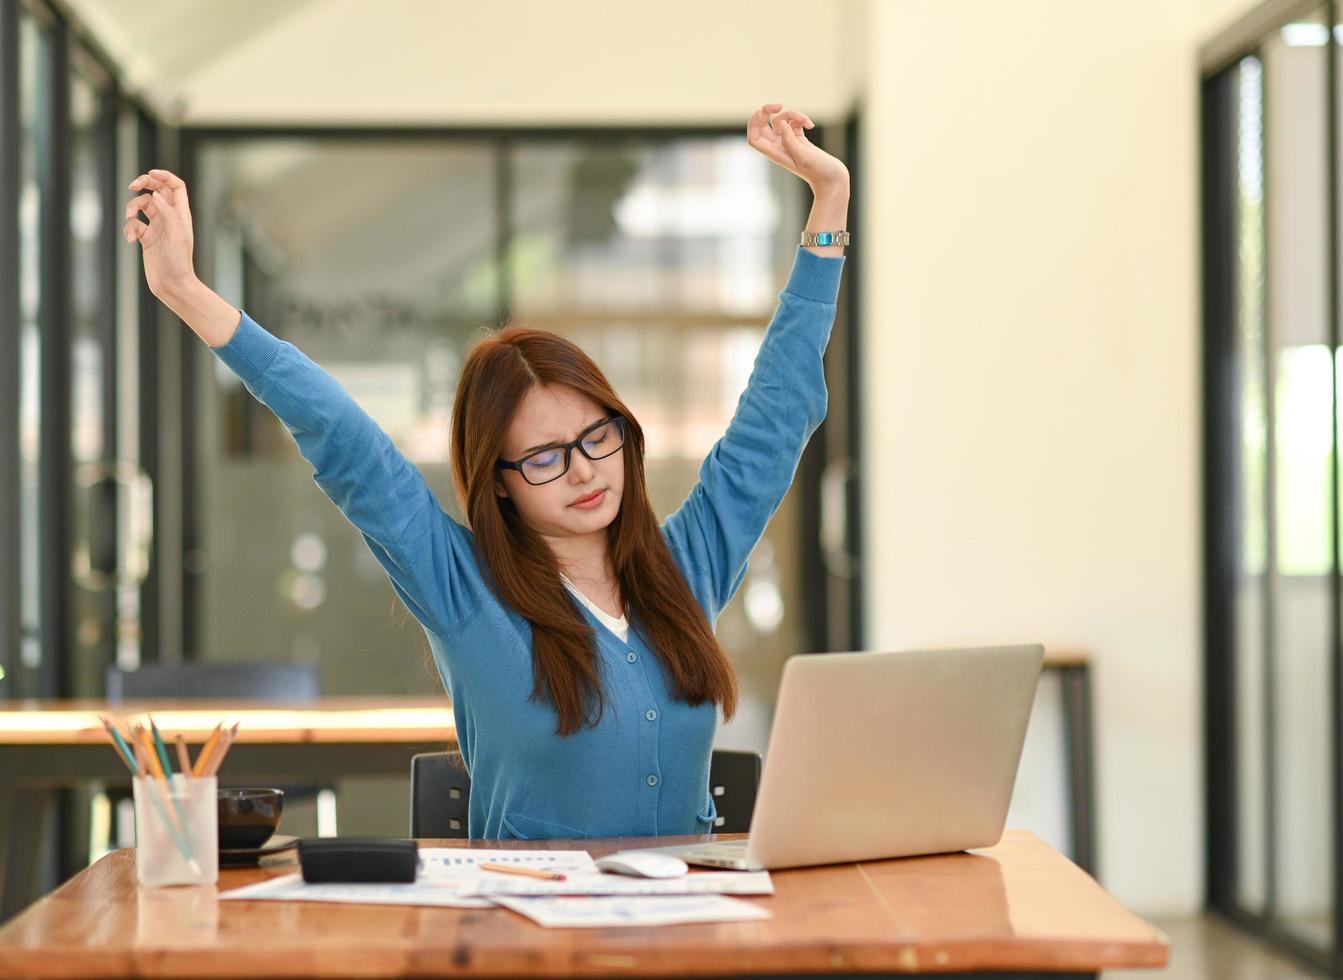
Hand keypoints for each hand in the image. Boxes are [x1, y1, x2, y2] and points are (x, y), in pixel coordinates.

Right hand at [123, 169, 197, 300]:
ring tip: (130, 217)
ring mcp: (157, 227)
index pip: (175, 187)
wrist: (172, 285)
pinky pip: (133, 225)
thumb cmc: (179, 262)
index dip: (164, 176)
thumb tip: (156, 193)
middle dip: (143, 184)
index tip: (150, 173)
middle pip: (157, 190)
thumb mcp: (176, 234)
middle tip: (132, 185)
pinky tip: (130, 240)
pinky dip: (128, 228)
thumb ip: (167, 212)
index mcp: (181, 214)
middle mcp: (169, 218)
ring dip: (132, 207)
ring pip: (141, 205)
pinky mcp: (146, 238)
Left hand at [746, 102, 848, 192]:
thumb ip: (790, 140)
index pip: (754, 138)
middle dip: (767, 112)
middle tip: (779, 105)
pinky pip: (793, 123)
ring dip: (792, 115)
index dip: (753, 124)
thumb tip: (780, 124)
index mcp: (775, 153)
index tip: (761, 112)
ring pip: (781, 121)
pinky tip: (810, 126)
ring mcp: (789, 143)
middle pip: (762, 126)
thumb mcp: (804, 156)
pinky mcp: (800, 140)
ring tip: (806, 121)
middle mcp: (779, 148)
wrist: (832, 179)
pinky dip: (801, 119)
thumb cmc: (818, 171)